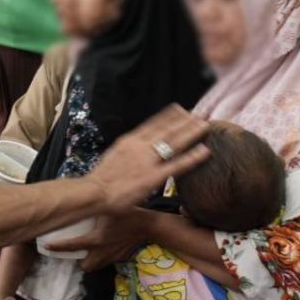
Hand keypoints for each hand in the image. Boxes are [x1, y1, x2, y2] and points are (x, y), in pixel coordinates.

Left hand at [44, 208, 154, 270]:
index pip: (72, 246)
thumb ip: (92, 209)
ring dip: (91, 261)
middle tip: (74, 252)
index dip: (58, 247)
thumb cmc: (128, 213)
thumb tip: (77, 203)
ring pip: (96, 265)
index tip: (46, 246)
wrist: (150, 225)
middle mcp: (102, 252)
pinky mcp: (121, 257)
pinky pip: (108, 261)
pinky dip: (104, 257)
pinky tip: (105, 247)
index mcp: (96, 239)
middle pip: (84, 266)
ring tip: (88, 251)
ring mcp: (112, 257)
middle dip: (79, 262)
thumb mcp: (107, 209)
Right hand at [83, 105, 208, 214]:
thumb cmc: (100, 179)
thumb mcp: (113, 156)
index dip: (169, 116)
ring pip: (174, 142)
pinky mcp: (153, 177)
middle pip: (167, 129)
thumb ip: (126, 152)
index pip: (153, 124)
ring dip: (191, 132)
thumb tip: (133, 152)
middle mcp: (140, 146)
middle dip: (185, 120)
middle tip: (200, 113)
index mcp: (130, 141)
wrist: (94, 191)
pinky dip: (192, 157)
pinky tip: (204, 151)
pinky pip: (177, 165)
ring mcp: (148, 160)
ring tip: (205, 125)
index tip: (181, 109)